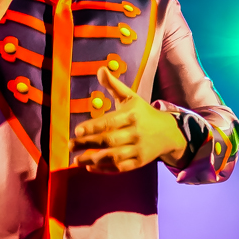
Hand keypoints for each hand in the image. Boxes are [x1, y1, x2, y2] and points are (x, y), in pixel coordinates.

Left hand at [70, 67, 187, 172]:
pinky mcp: (139, 162)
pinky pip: (121, 168)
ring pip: (114, 157)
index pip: (110, 122)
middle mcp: (135, 133)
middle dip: (88, 144)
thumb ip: (114, 85)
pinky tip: (90, 167)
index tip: (77, 131)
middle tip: (70, 145)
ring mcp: (138, 149)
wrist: (169, 133)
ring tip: (76, 160)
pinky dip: (105, 169)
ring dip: (93, 159)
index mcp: (131, 116)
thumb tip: (100, 68)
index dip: (93, 127)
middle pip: (109, 140)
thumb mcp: (131, 97)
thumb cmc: (143, 113)